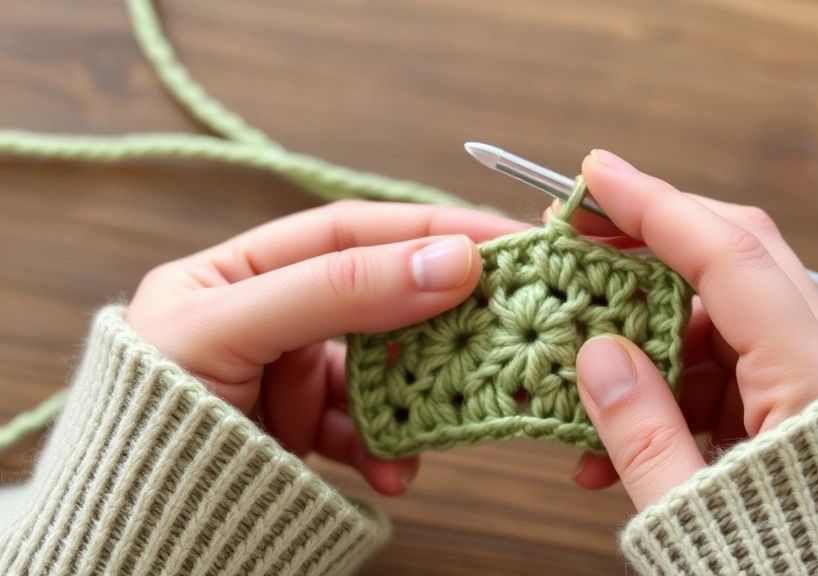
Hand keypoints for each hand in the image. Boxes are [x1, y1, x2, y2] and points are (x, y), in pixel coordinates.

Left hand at [127, 201, 525, 495]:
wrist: (128, 532)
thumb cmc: (148, 417)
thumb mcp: (234, 330)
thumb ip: (339, 289)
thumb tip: (451, 260)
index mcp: (238, 270)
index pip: (351, 232)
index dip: (428, 229)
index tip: (501, 239)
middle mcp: (268, 315)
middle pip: (377, 299)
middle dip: (433, 320)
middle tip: (497, 327)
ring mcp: (288, 375)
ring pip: (380, 370)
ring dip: (410, 398)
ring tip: (434, 421)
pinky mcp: (304, 429)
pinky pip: (365, 426)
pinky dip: (386, 447)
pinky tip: (392, 470)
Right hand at [567, 150, 817, 510]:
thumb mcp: (693, 515)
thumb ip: (640, 431)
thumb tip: (594, 354)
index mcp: (813, 383)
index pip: (728, 257)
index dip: (655, 205)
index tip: (594, 174)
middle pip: (731, 264)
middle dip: (647, 247)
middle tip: (577, 239)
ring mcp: (812, 385)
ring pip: (718, 321)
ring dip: (644, 343)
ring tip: (580, 384)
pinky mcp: (797, 410)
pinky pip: (724, 374)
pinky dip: (666, 393)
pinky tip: (612, 444)